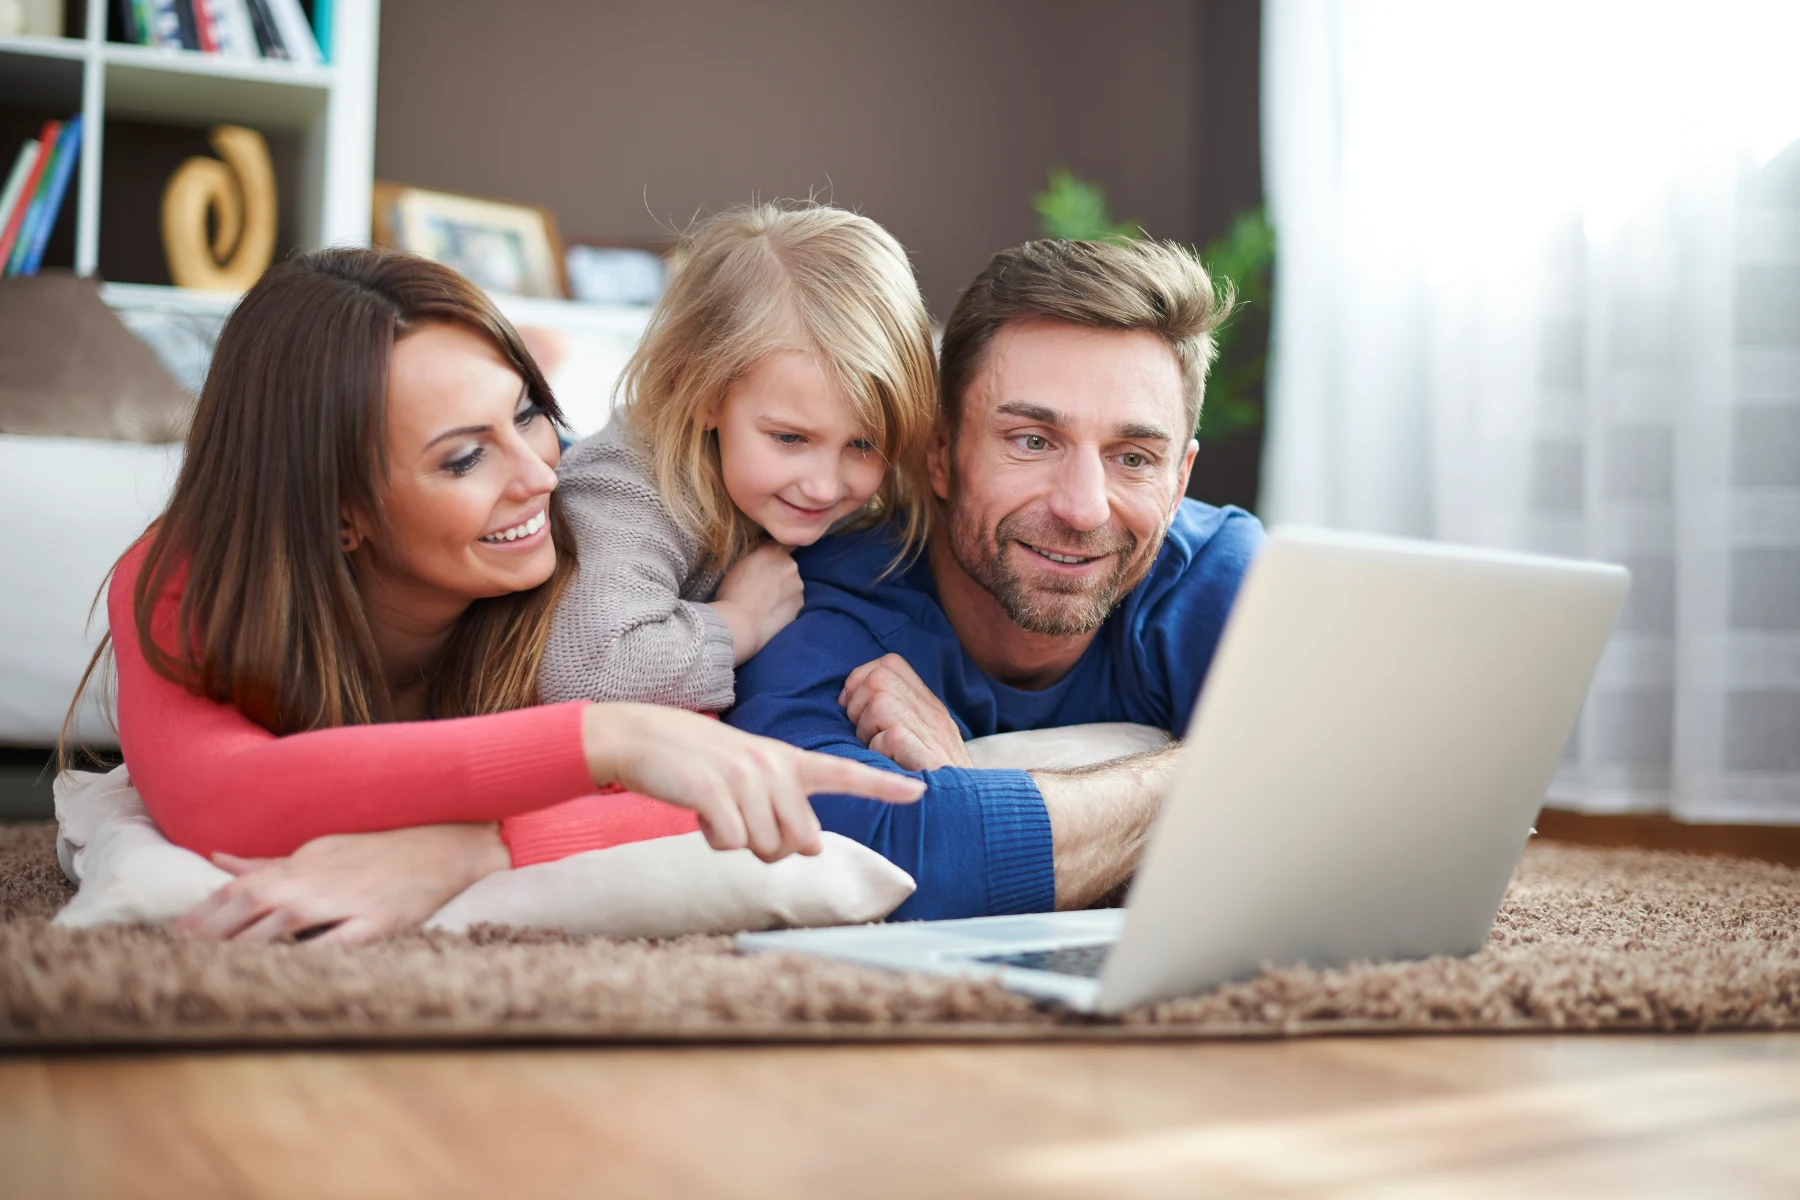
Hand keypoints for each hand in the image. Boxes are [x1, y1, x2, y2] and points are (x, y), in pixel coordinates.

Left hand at [172, 823, 509, 943]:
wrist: (443, 845)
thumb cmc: (378, 850)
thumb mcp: (318, 849)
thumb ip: (267, 862)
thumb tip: (216, 859)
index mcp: (297, 867)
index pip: (235, 891)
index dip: (198, 915)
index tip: (164, 940)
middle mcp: (314, 883)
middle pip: (248, 906)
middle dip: (206, 933)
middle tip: (170, 960)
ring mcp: (345, 903)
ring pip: (282, 923)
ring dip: (243, 944)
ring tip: (209, 970)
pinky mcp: (378, 923)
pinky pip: (337, 943)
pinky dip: (308, 957)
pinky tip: (283, 976)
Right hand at [581, 703, 924, 860]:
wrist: (643, 738)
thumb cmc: (699, 763)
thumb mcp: (748, 774)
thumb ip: (783, 806)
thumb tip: (809, 850)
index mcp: (787, 759)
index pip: (845, 773)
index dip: (884, 785)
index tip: (922, 790)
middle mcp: (774, 765)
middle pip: (801, 843)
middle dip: (773, 846)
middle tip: (741, 819)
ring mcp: (745, 777)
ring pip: (765, 848)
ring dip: (738, 842)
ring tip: (716, 809)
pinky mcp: (715, 791)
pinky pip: (733, 843)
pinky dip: (714, 839)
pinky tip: (699, 814)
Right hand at [712, 542, 803, 663]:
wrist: (740, 623)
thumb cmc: (732, 593)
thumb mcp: (738, 563)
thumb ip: (756, 551)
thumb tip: (764, 547)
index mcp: (773, 550)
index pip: (784, 543)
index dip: (777, 552)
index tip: (770, 560)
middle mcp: (790, 564)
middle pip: (787, 565)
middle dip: (778, 572)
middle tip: (762, 586)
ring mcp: (798, 585)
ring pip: (792, 583)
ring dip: (784, 589)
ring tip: (766, 602)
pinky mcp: (800, 604)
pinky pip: (793, 600)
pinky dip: (786, 604)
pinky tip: (771, 612)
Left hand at [839, 653, 972, 770]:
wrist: (963, 805)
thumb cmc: (928, 777)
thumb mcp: (916, 737)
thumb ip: (893, 712)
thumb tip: (848, 697)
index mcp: (928, 703)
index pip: (890, 664)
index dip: (861, 678)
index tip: (852, 706)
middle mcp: (932, 712)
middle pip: (880, 678)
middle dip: (857, 704)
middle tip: (863, 732)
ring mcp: (932, 732)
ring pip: (881, 702)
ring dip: (866, 728)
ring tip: (875, 748)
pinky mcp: (928, 755)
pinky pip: (889, 736)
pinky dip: (877, 750)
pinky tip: (886, 762)